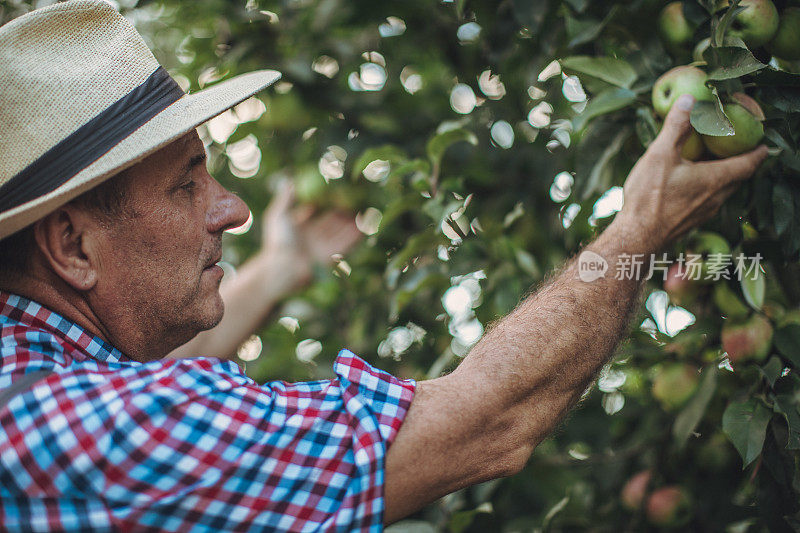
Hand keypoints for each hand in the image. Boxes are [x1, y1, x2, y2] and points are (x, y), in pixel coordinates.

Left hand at [261, 180, 362, 284]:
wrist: (283, 268)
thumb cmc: (278, 241)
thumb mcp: (278, 215)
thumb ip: (286, 198)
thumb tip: (292, 181)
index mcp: (301, 227)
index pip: (317, 212)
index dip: (327, 202)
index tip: (337, 191)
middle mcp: (313, 237)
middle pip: (332, 222)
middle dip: (344, 212)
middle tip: (356, 199)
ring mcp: (322, 247)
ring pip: (341, 232)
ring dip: (353, 222)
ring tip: (365, 209)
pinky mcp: (331, 256)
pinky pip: (346, 244)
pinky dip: (356, 235)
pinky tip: (365, 225)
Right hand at [613, 94, 767, 253]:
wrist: (636, 238)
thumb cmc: (650, 198)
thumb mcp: (660, 155)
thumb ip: (676, 127)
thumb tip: (689, 100)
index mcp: (716, 179)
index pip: (749, 163)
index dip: (758, 152)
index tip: (763, 144)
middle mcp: (716, 198)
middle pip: (737, 177)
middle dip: (738, 162)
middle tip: (732, 148)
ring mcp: (704, 213)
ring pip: (721, 191)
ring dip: (720, 177)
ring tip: (708, 164)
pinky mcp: (690, 222)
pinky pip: (706, 201)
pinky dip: (705, 189)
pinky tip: (686, 185)